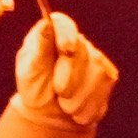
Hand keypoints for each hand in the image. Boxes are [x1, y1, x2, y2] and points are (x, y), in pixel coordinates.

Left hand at [8, 10, 118, 129]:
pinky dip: (87, 108)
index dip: (67, 35)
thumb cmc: (35, 87)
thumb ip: (39, 50)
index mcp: (54, 34)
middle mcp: (78, 42)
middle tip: (59, 92)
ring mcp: (97, 59)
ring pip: (96, 76)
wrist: (49, 112)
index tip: (67, 49)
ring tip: (65, 104)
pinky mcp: (108, 77)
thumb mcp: (29, 70)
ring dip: (77, 99)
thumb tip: (46, 25)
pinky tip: (77, 110)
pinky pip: (103, 92)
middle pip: (82, 53)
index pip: (64, 26)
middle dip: (70, 80)